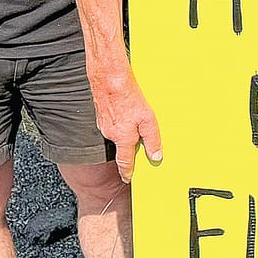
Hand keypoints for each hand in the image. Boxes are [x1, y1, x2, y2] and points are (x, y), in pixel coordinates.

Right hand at [94, 67, 163, 181]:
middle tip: (138, 146)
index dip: (127, 172)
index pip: (124, 162)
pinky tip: (126, 111)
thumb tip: (156, 156)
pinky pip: (113, 122)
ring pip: (116, 133)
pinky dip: (120, 120)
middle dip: (129, 148)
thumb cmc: (129, 97)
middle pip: (121, 146)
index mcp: (122, 138)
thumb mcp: (147, 120)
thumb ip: (152, 140)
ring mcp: (104, 124)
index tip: (128, 179)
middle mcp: (110, 133)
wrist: (109, 78)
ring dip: (125, 131)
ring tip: (134, 122)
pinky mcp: (102, 113)